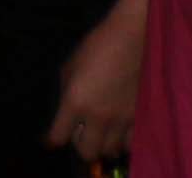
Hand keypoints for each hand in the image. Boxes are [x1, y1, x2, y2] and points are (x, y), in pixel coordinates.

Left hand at [45, 0, 146, 164]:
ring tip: (101, 134)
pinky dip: (122, 143)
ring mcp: (122, 120)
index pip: (58, 137)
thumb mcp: (69, 68)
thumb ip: (66, 94)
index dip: (52, 140)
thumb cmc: (96, 47)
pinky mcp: (140, 118)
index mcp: (75, 102)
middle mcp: (98, 116)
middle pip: (86, 152)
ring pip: (110, 152)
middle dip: (79, 147)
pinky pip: (130, 145)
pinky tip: (119, 132)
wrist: (133, 39)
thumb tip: (64, 114)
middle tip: (80, 136)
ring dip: (102, 145)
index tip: (51, 139)